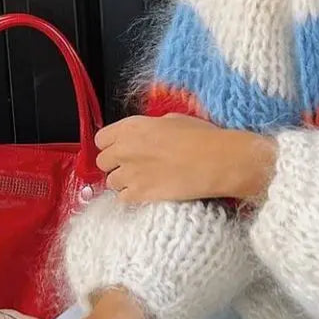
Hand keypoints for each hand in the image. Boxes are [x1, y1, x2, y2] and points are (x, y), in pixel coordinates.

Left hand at [95, 113, 276, 204]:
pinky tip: (148, 191)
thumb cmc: (201, 135)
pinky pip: (122, 198)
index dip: (111, 143)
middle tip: (134, 165)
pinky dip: (132, 196)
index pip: (101, 138)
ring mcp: (129, 174)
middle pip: (102, 161)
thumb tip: (146, 134)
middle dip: (115, 163)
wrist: (216, 161)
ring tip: (143, 180)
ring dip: (123, 181)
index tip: (123, 147)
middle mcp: (124, 149)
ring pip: (111, 182)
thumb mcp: (173, 119)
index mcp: (132, 127)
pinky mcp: (138, 195)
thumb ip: (150, 127)